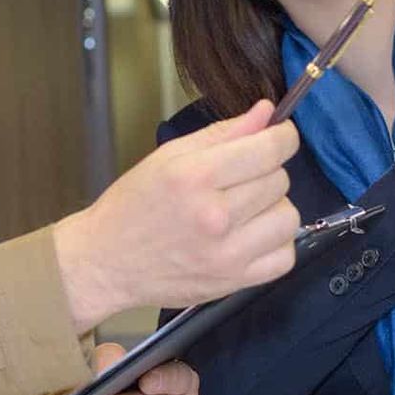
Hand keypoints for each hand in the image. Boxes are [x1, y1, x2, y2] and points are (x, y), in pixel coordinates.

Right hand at [54, 99, 301, 330]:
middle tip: (241, 178)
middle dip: (267, 171)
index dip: (283, 136)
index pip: (268, 149)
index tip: (280, 135)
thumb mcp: (169, 156)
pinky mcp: (233, 282)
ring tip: (247, 209)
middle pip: (279, 181)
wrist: (106, 261)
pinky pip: (284, 258)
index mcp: (195, 177)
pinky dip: (276, 244)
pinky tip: (253, 236)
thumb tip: (266, 113)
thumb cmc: (133, 205)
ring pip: (288, 218)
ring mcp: (227, 254)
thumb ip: (222, 134)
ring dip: (274, 208)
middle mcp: (215, 216)